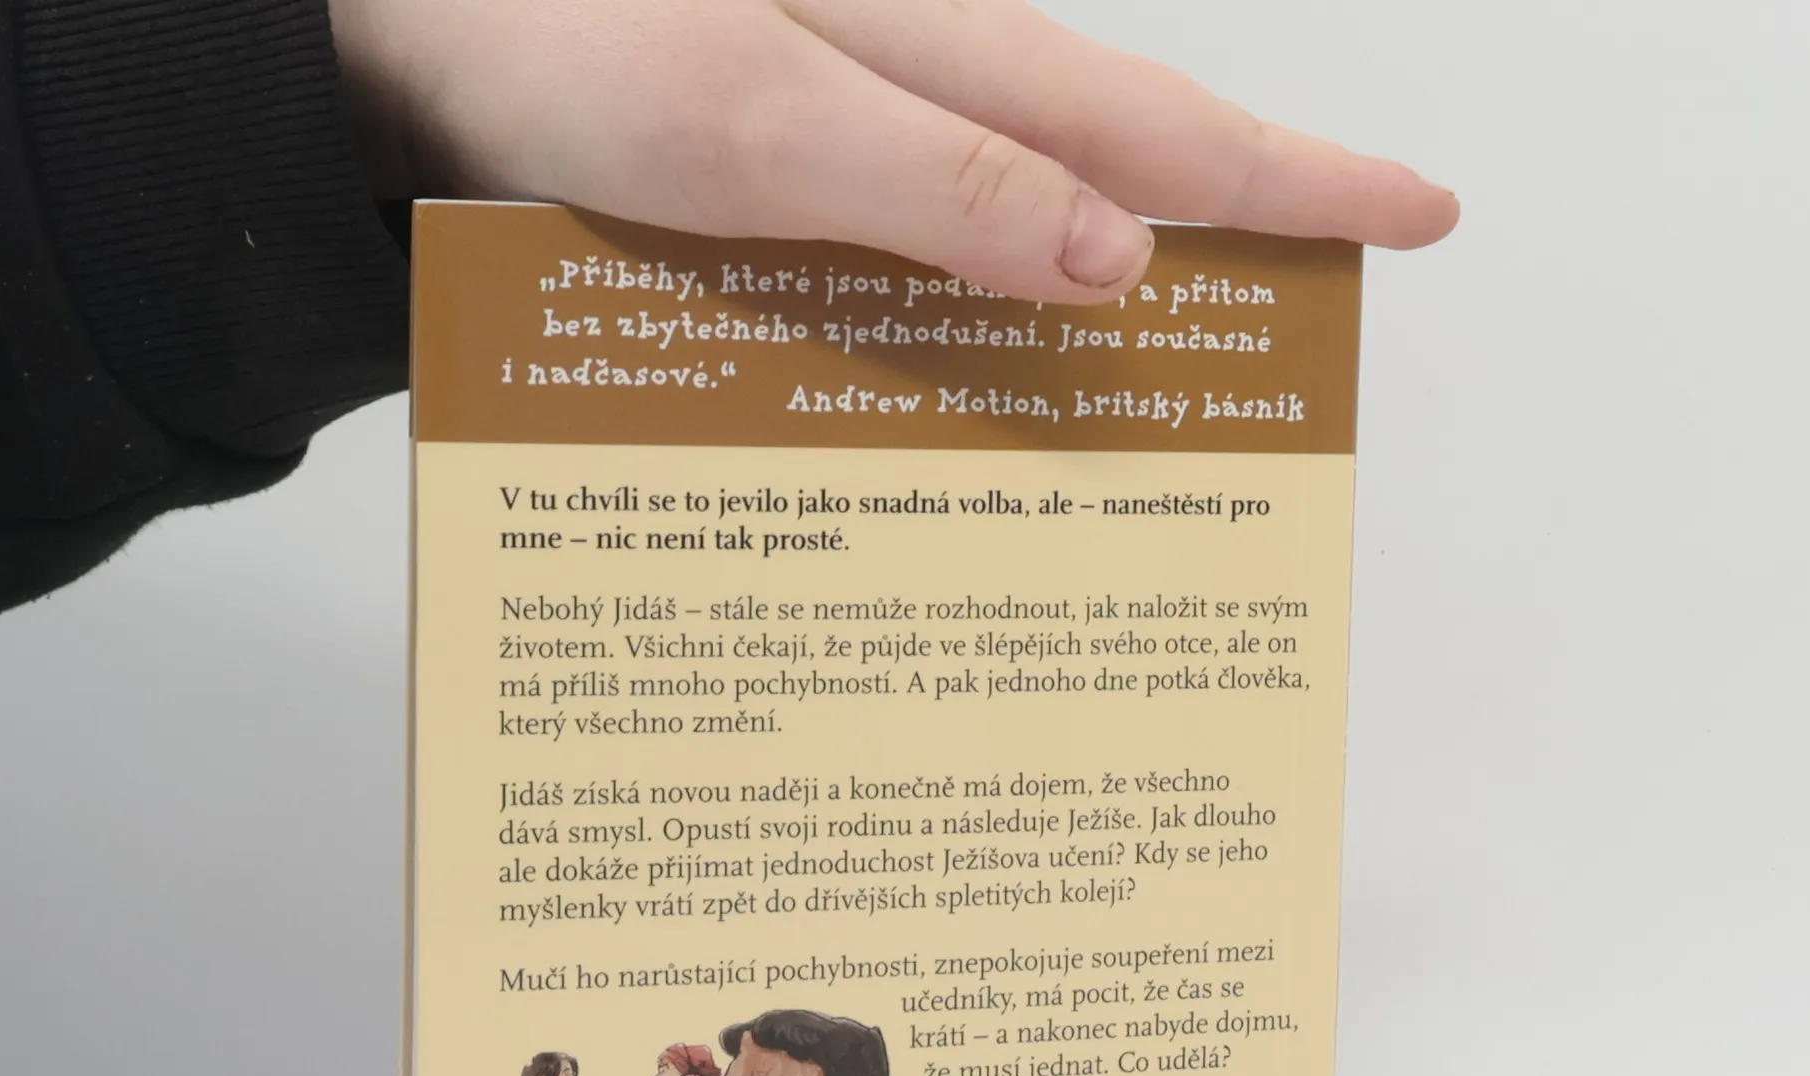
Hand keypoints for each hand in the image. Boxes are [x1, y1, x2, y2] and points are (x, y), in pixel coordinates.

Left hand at [329, 0, 1455, 304]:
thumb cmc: (548, 38)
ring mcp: (855, 101)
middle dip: (1245, 208)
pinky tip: (998, 312)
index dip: (1298, 177)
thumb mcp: (751, 120)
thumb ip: (934, 180)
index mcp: (937, 57)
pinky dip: (987, 263)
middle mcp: (915, 71)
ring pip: (1029, 182)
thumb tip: (1122, 254)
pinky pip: (927, 209)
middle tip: (1347, 271)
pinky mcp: (790, 140)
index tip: (1422, 213)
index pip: (1163, 128)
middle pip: (1123, 147)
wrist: (387, 25)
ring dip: (1124, 243)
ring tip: (1209, 312)